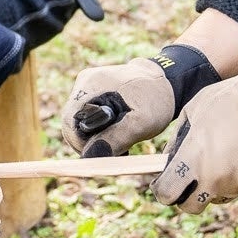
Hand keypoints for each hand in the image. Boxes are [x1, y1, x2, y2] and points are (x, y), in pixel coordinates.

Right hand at [61, 44, 219, 156]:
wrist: (167, 80)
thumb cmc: (156, 100)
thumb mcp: (141, 123)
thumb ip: (115, 139)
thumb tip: (90, 157)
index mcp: (91, 85)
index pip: (70, 122)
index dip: (81, 143)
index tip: (103, 152)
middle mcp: (83, 82)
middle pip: (71, 123)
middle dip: (89, 141)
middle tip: (114, 150)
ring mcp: (86, 84)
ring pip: (78, 121)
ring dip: (94, 136)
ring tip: (118, 141)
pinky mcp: (92, 90)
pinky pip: (86, 115)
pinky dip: (97, 128)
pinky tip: (115, 131)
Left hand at [151, 56, 237, 214]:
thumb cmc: (232, 102)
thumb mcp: (195, 109)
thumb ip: (178, 138)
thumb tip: (168, 157)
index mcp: (192, 159)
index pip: (168, 193)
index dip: (163, 191)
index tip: (165, 184)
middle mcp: (212, 179)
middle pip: (192, 207)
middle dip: (188, 197)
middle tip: (192, 181)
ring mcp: (236, 185)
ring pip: (219, 196)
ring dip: (217, 184)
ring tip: (227, 156)